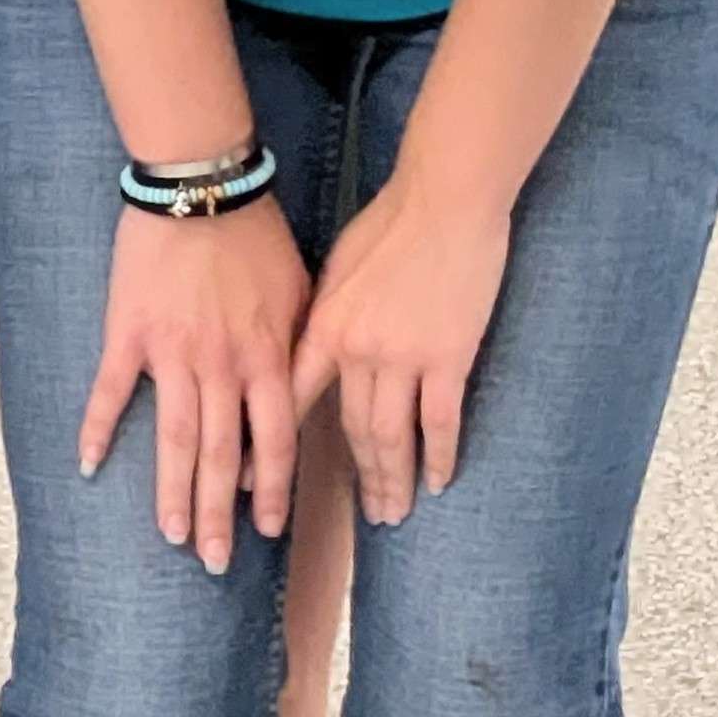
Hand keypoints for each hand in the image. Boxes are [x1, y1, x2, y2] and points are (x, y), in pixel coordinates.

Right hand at [83, 196, 310, 570]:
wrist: (200, 187)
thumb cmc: (257, 237)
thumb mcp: (301, 296)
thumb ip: (299, 352)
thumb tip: (303, 400)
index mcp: (267, 358)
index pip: (275, 443)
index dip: (272, 491)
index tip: (266, 531)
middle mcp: (221, 366)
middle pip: (222, 455)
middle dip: (218, 514)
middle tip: (211, 560)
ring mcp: (171, 353)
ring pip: (174, 437)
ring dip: (171, 491)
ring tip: (170, 533)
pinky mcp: (128, 333)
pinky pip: (111, 391)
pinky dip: (99, 429)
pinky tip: (90, 464)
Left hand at [294, 183, 510, 524]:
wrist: (442, 202)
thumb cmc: (389, 226)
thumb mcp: (337, 271)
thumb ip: (326, 318)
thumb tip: (317, 352)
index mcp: (322, 327)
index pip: (293, 399)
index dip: (280, 444)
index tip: (269, 480)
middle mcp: (355, 350)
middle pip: (349, 429)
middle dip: (357, 477)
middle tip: (363, 514)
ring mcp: (403, 357)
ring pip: (392, 435)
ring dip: (393, 479)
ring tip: (395, 512)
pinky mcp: (448, 358)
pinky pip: (441, 422)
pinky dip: (439, 457)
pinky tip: (439, 481)